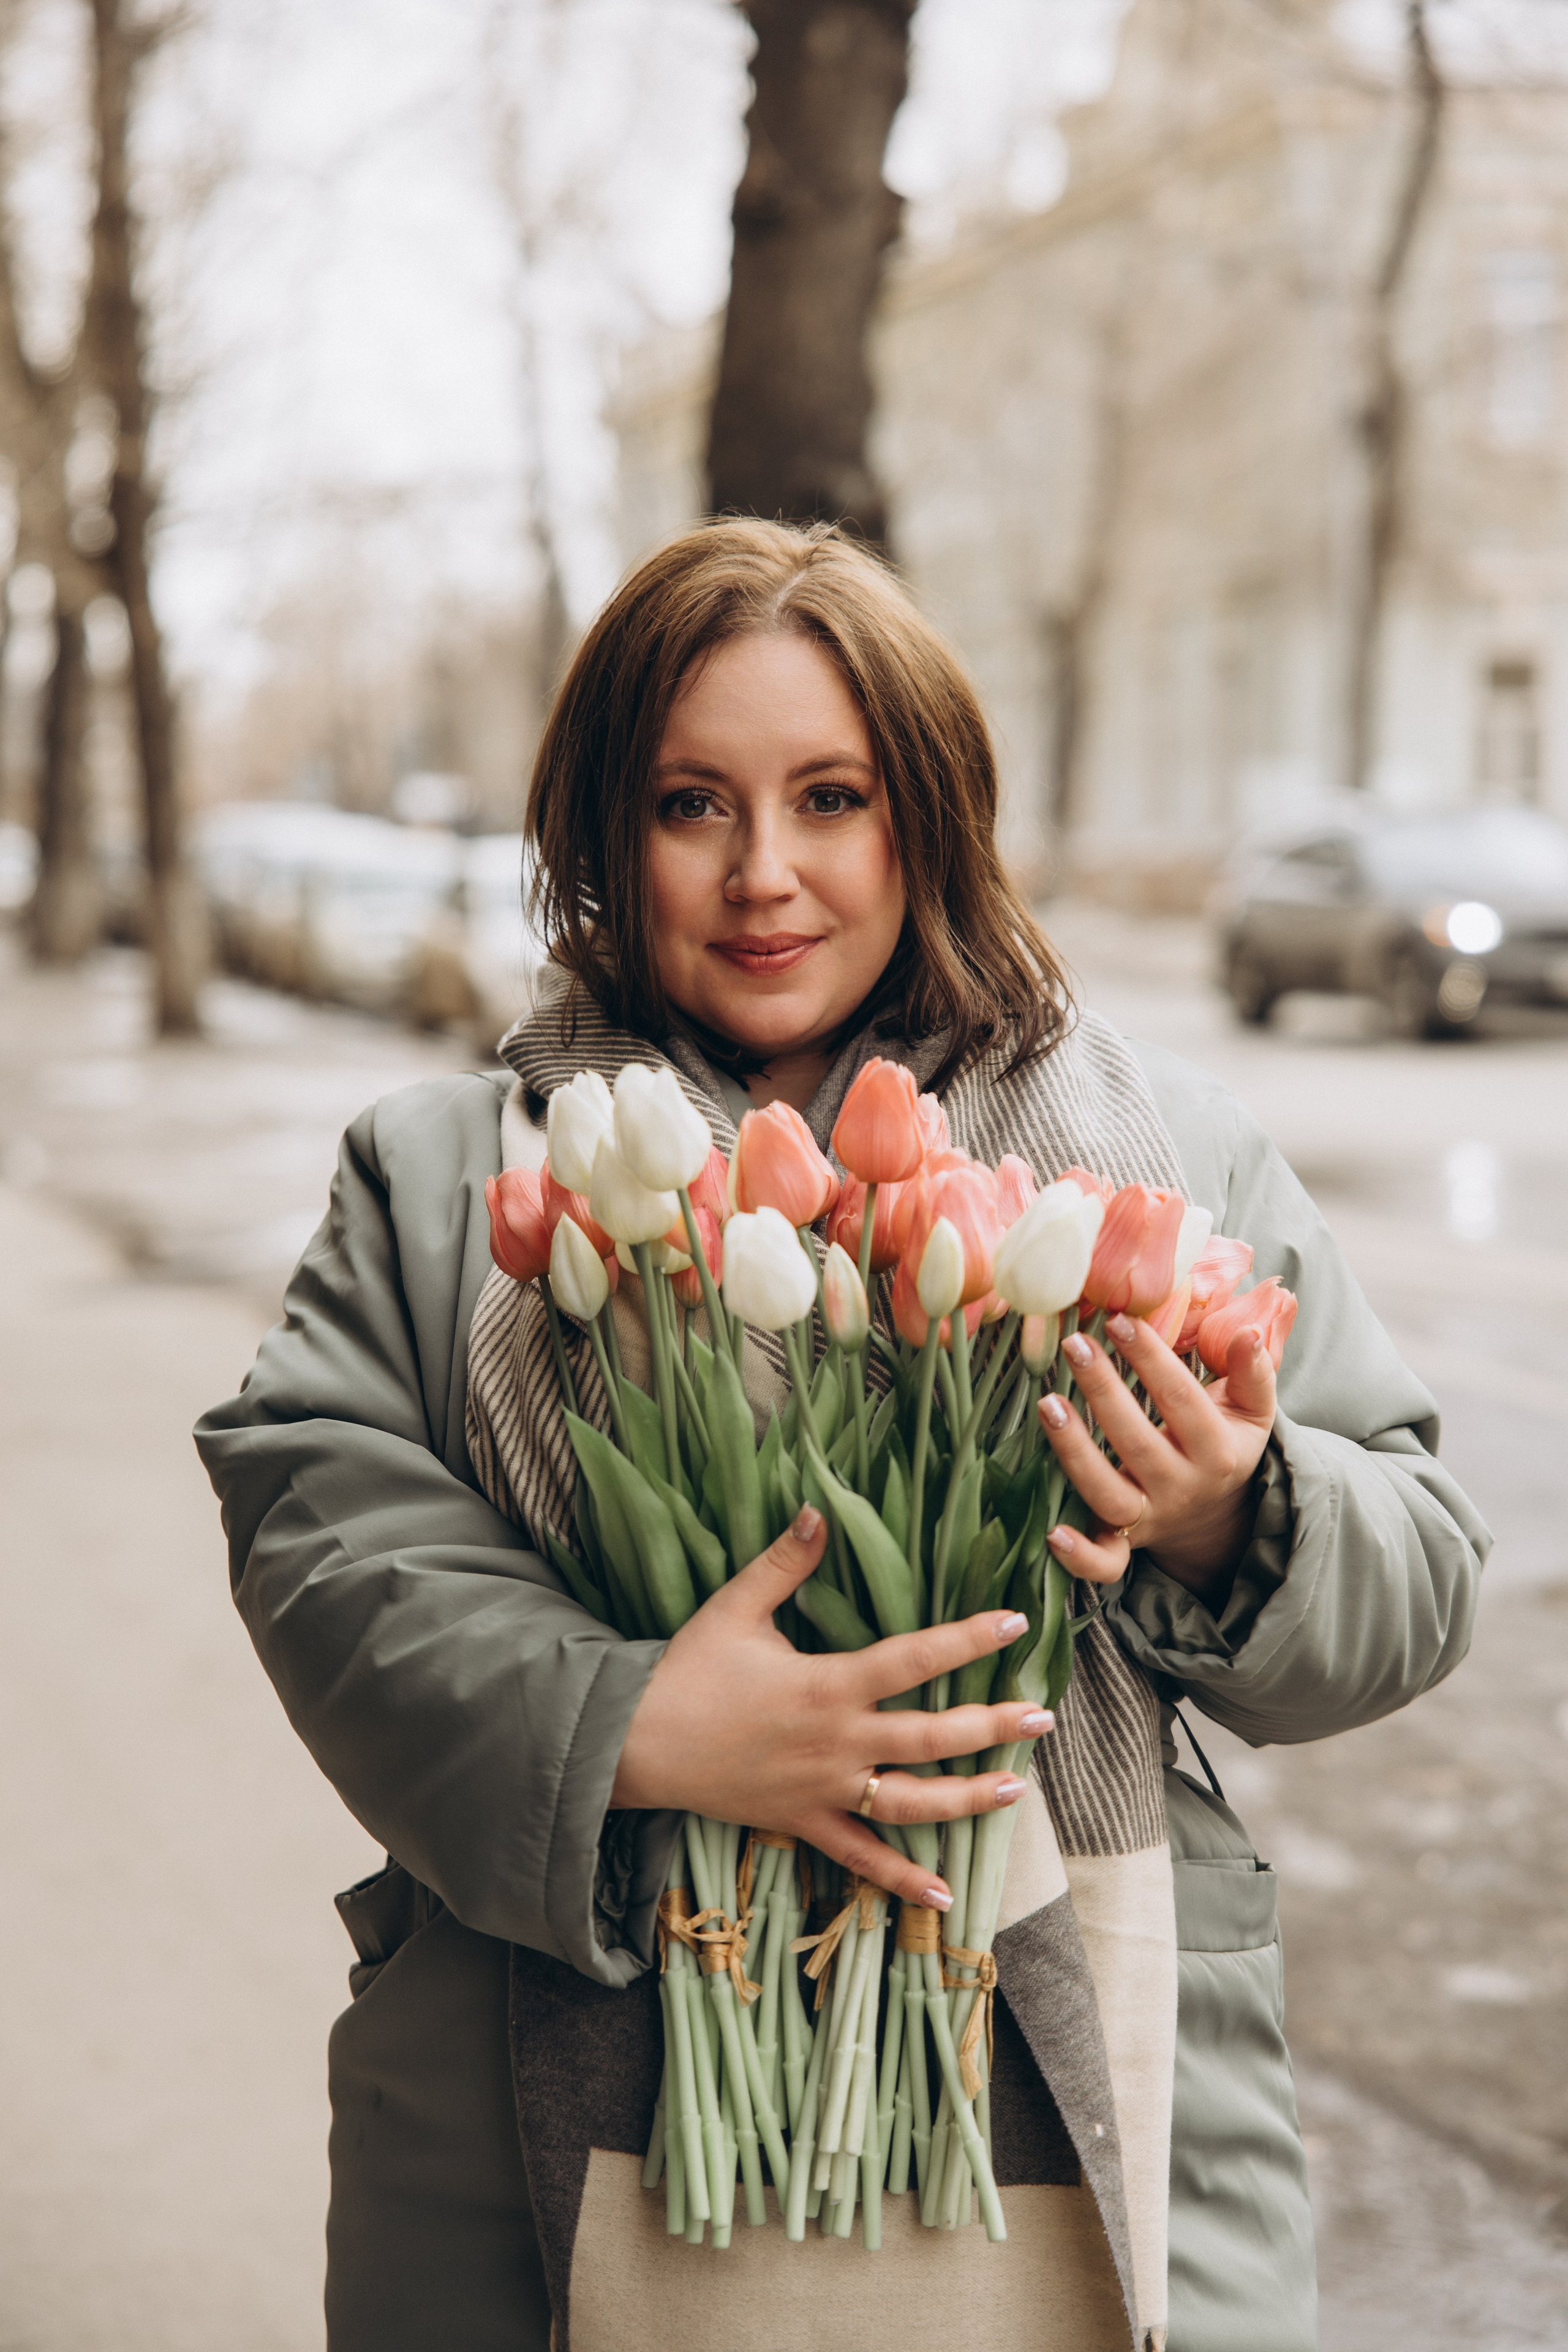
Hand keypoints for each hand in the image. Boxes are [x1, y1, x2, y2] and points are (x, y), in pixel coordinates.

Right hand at [611, 1506, 1054, 1909]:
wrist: (635, 1742)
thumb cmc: (685, 1670)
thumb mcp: (736, 1606)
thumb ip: (785, 1562)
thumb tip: (818, 1508)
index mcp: (828, 1683)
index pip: (915, 1658)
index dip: (968, 1639)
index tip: (1015, 1624)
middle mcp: (838, 1742)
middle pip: (932, 1737)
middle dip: (992, 1726)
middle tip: (1043, 1718)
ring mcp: (825, 1790)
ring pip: (911, 1802)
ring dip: (968, 1799)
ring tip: (1017, 1789)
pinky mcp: (804, 1823)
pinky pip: (861, 1858)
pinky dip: (902, 1881)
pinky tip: (944, 1895)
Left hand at [1038, 1314, 1275, 1606]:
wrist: (1214, 1516)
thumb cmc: (1223, 1445)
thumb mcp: (1250, 1412)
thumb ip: (1254, 1374)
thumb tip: (1248, 1332)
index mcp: (1217, 1452)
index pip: (1182, 1401)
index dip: (1151, 1360)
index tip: (1120, 1321)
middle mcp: (1182, 1488)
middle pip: (1138, 1442)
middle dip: (1104, 1390)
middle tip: (1076, 1344)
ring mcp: (1149, 1519)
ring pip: (1108, 1494)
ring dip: (1074, 1451)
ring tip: (1047, 1404)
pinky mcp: (1123, 1545)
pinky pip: (1104, 1564)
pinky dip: (1080, 1557)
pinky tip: (1053, 1532)